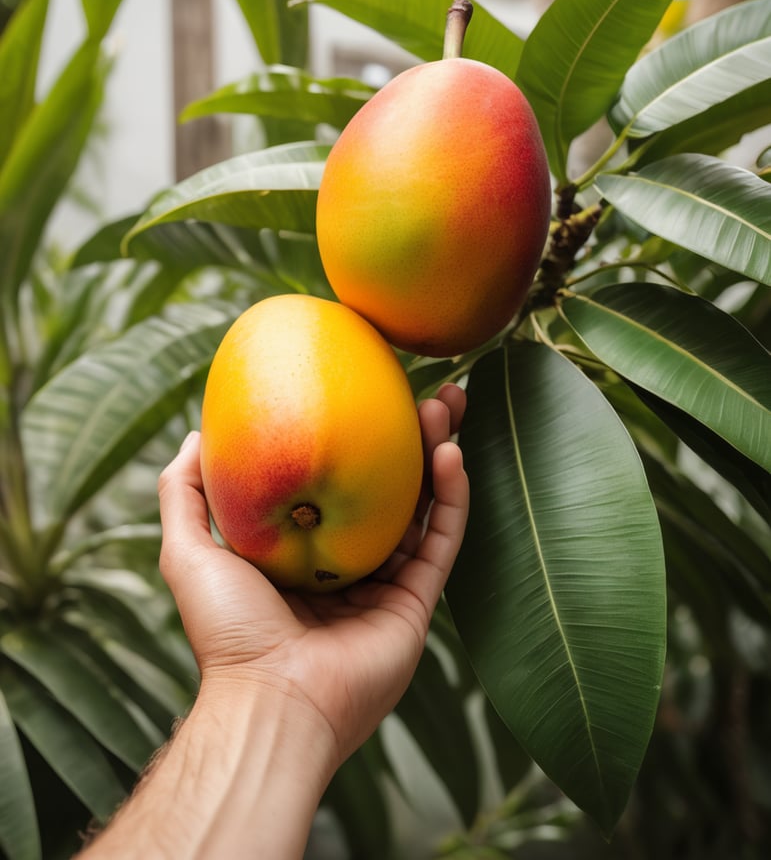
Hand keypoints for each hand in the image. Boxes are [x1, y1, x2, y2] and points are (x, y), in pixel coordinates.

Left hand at [157, 383, 468, 770]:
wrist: (270, 701)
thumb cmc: (228, 630)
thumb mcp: (189, 550)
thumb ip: (185, 493)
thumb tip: (195, 435)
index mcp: (302, 553)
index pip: (334, 483)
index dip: (352, 438)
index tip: (363, 390)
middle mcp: (347, 566)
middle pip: (388, 488)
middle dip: (409, 437)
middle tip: (424, 390)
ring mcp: (385, 586)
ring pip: (422, 509)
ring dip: (437, 455)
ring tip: (445, 405)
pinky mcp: (416, 605)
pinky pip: (441, 542)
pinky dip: (452, 499)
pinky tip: (449, 453)